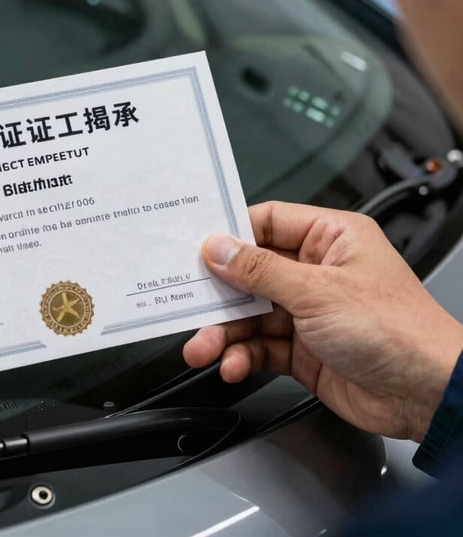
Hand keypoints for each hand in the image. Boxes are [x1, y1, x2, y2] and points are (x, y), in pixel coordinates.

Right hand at [183, 201, 462, 441]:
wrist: (428, 396)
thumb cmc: (397, 329)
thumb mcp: (317, 291)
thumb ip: (260, 270)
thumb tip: (218, 248)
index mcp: (331, 239)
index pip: (267, 222)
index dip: (231, 234)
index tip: (197, 247)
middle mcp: (317, 272)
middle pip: (252, 273)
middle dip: (220, 294)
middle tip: (190, 302)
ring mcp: (310, 312)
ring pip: (251, 315)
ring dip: (225, 332)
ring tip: (204, 347)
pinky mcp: (304, 349)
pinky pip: (261, 346)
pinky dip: (243, 356)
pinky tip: (233, 364)